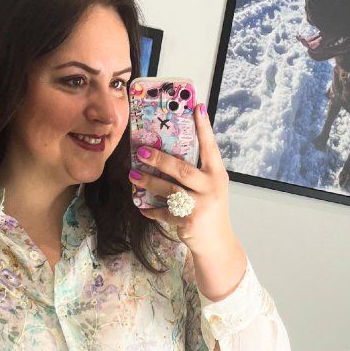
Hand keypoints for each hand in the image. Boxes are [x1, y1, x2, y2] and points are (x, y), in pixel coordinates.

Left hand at [129, 103, 231, 257]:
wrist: (216, 243)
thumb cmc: (210, 210)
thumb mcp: (211, 187)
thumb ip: (199, 171)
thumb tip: (172, 151)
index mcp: (217, 175)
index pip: (210, 147)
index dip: (204, 127)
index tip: (196, 107)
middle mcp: (210, 188)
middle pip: (181, 169)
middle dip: (159, 159)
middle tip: (140, 151)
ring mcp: (199, 206)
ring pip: (168, 190)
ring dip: (148, 182)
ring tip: (133, 175)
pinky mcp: (188, 222)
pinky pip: (164, 212)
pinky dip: (151, 209)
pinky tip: (141, 206)